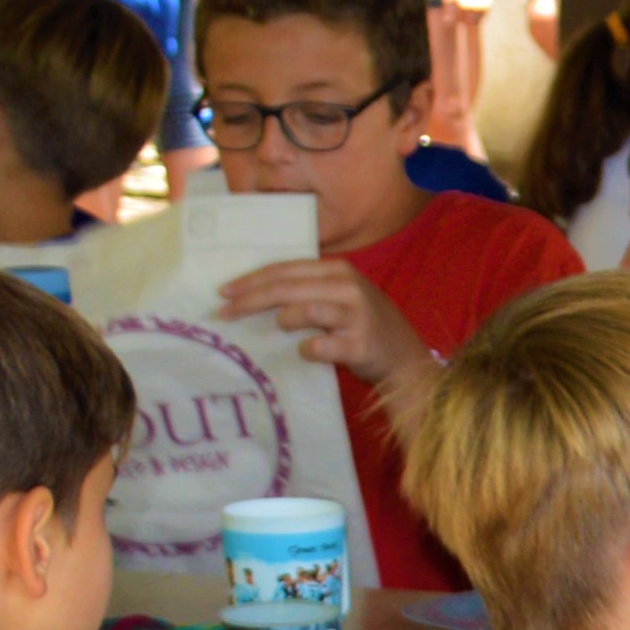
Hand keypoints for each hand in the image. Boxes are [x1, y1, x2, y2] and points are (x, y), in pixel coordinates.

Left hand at [217, 258, 432, 386]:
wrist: (405, 360)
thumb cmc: (363, 328)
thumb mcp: (341, 298)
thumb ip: (308, 289)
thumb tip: (254, 291)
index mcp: (340, 271)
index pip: (286, 269)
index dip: (251, 279)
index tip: (224, 291)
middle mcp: (349, 288)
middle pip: (288, 287)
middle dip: (251, 299)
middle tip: (224, 312)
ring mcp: (357, 316)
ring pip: (306, 309)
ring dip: (284, 319)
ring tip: (279, 328)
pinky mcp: (360, 345)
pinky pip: (322, 346)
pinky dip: (307, 349)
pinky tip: (306, 352)